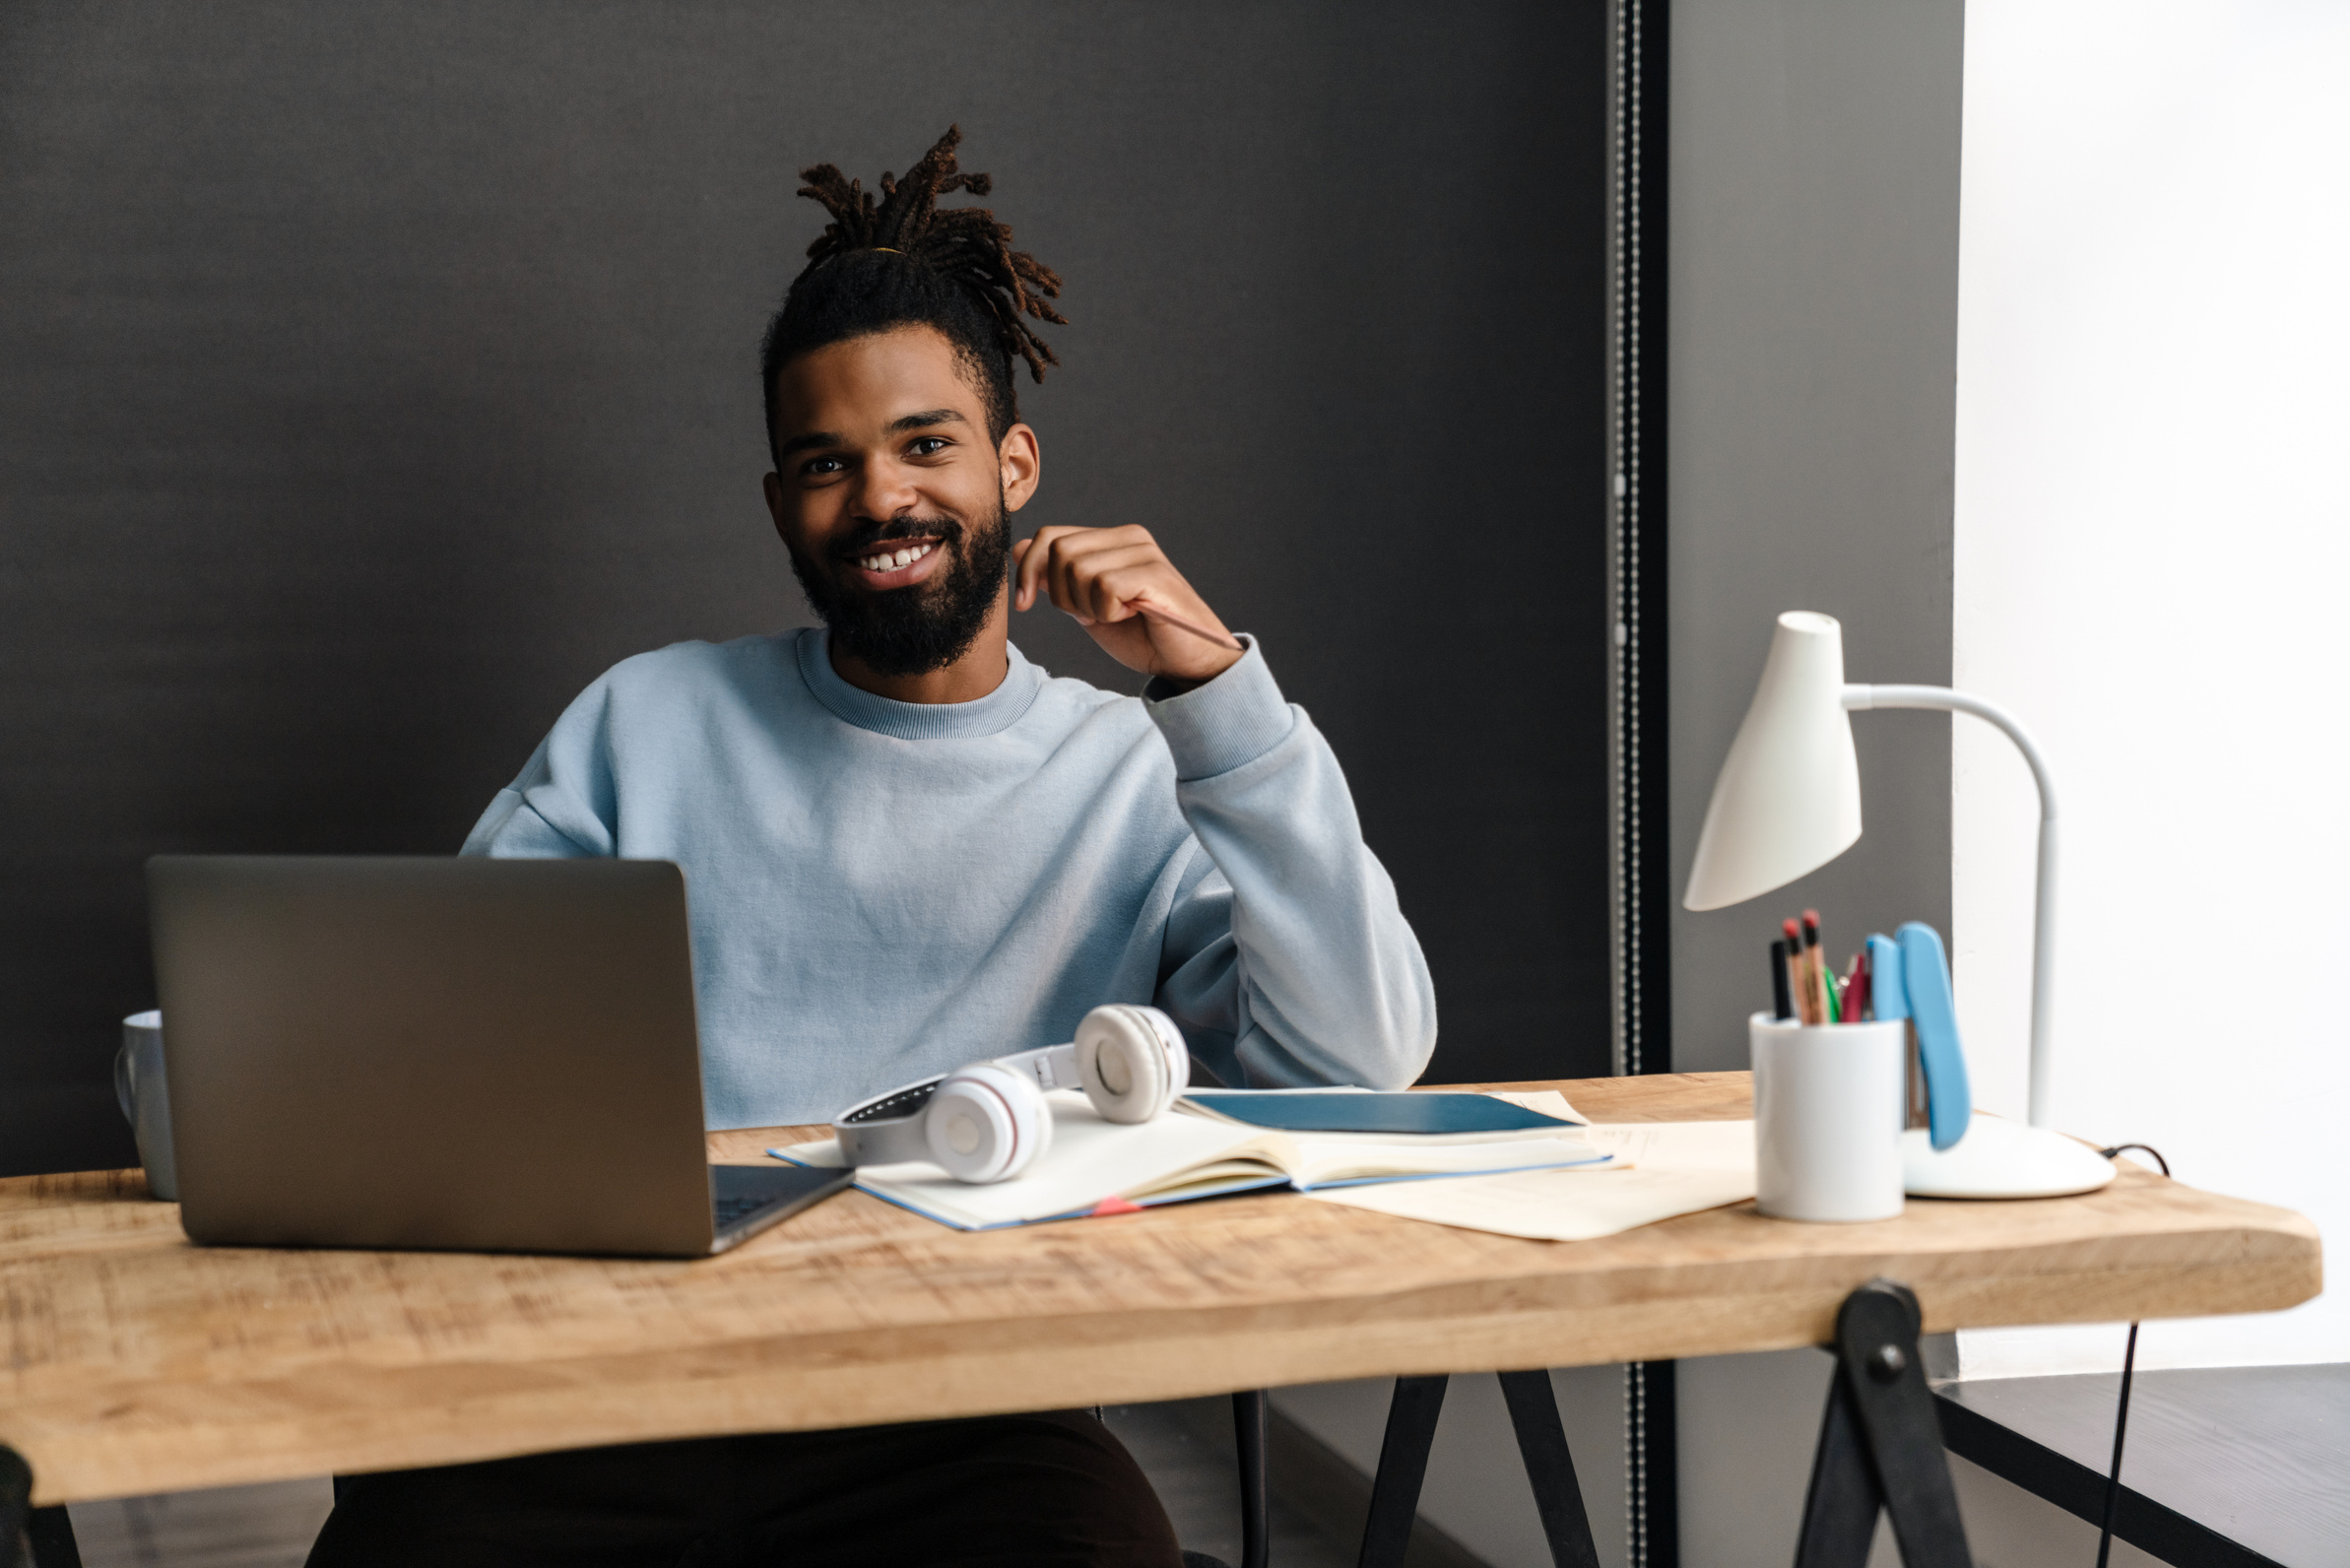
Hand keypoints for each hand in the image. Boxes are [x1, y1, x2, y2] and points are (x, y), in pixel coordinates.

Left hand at [1012, 525, 1242, 686]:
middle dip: (1062, 594)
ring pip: (1079, 570)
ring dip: (1088, 606)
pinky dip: (1107, 612)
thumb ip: (1058, 579)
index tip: (1025, 604)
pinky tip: (1129, 616)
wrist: (1186, 663)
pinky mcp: (1155, 574)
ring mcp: (1144, 553)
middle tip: (1090, 615)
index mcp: (1112, 539)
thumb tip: (1019, 549)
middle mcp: (1129, 537)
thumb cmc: (1142, 636)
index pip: (1051, 537)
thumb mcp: (1086, 607)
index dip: (1029, 571)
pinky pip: (1104, 586)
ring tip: (1114, 616)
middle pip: (1059, 552)